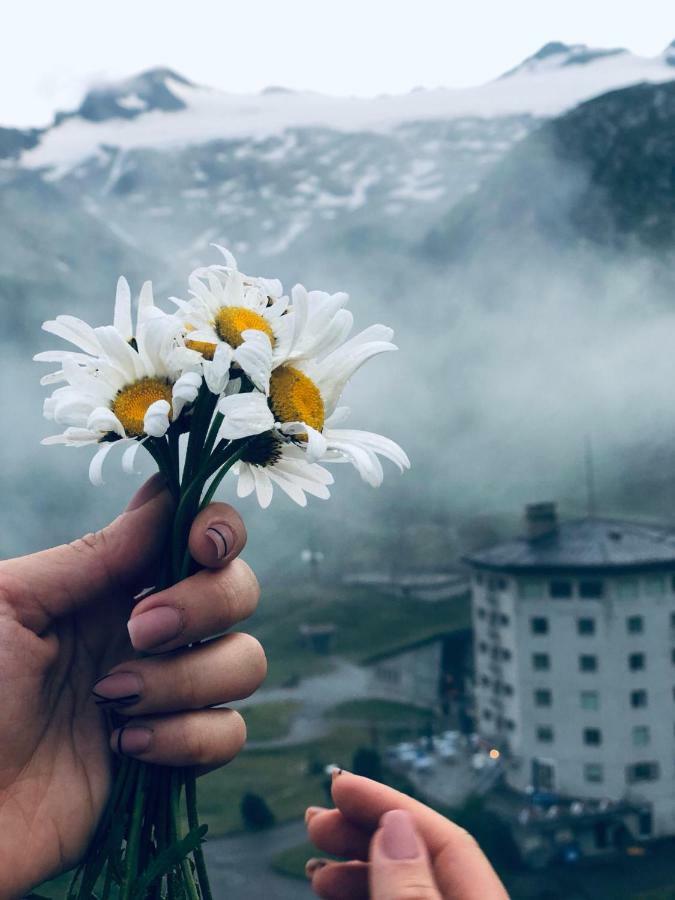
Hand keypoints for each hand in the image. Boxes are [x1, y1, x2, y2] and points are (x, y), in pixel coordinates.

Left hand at [0, 474, 265, 897]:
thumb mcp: (12, 604)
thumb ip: (95, 555)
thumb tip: (166, 495)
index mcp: (114, 585)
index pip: (200, 538)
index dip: (220, 530)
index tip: (203, 545)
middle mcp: (152, 631)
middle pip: (239, 592)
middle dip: (204, 605)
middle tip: (139, 630)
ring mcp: (167, 693)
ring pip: (245, 661)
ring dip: (186, 678)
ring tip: (113, 699)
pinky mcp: (173, 756)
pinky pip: (228, 734)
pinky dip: (185, 738)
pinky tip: (125, 747)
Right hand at [304, 771, 508, 898]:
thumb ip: (410, 891)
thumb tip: (396, 825)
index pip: (447, 840)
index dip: (390, 806)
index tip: (341, 786)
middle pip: (421, 860)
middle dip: (364, 834)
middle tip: (316, 821)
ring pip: (403, 888)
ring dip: (356, 868)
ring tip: (315, 864)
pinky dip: (364, 895)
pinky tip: (332, 890)